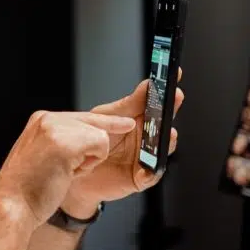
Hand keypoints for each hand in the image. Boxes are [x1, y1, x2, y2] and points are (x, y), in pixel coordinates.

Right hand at [0, 110, 136, 228]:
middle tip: (108, 143)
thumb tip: (88, 143)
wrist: (12, 206)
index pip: (80, 117)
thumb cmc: (27, 190)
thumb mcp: (44, 157)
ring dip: (89, 160)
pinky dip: (90, 164)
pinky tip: (68, 173)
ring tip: (63, 172)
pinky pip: (100, 145)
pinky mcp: (65, 141)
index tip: (126, 122)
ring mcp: (54, 127)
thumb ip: (62, 143)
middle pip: (93, 121)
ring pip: (99, 134)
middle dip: (98, 145)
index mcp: (41, 121)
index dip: (104, 122)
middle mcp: (47, 119)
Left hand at [62, 72, 184, 217]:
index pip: (157, 102)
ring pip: (163, 148)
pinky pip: (151, 174)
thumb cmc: (89, 141)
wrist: (75, 168)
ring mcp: (145, 156)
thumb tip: (147, 86)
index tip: (174, 73)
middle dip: (171, 110)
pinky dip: (151, 170)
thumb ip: (128, 104)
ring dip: (167, 141)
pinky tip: (148, 166)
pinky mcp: (140, 176)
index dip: (167, 89)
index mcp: (139, 119)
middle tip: (175, 97)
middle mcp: (146, 137)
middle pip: (165, 122)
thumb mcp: (106, 117)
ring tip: (167, 133)